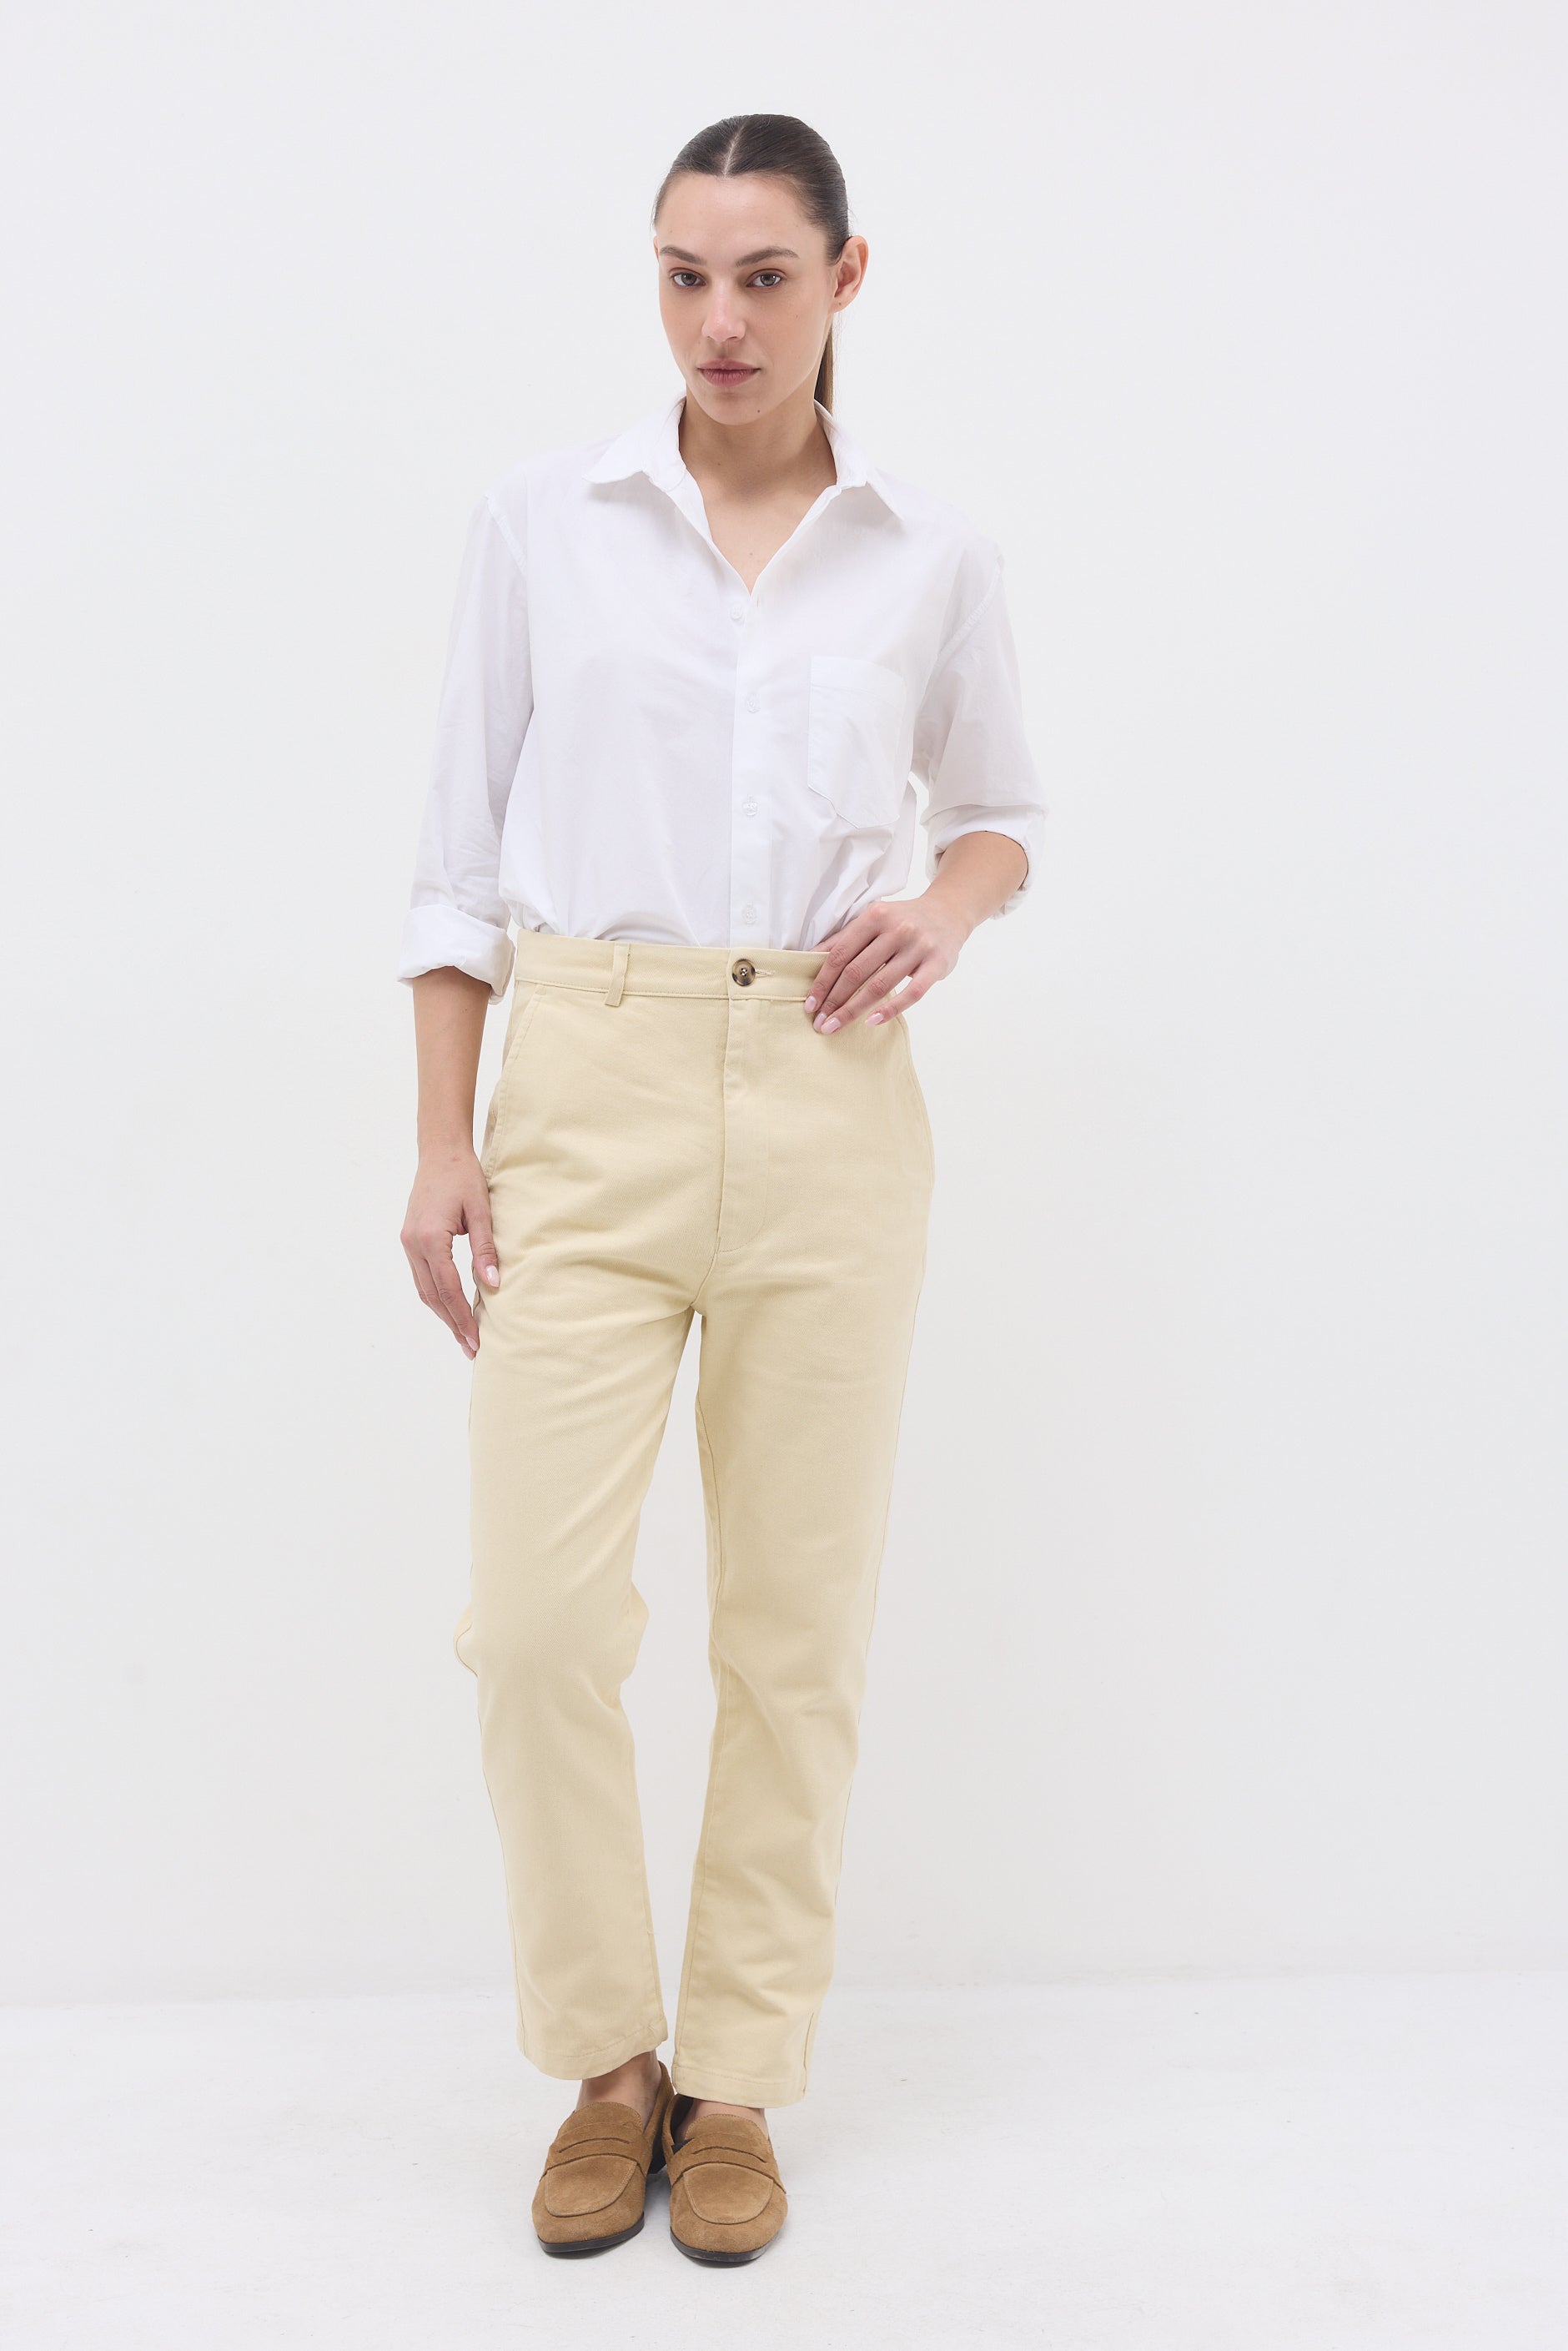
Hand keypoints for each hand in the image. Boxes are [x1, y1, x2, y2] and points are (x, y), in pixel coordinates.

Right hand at [401, 1145, 498, 1357]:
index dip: (462, 1317)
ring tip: (462, 1335)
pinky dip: (435, 1296)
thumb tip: (493, 1286)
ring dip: (442, 1313)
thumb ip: (485, 1249)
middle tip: (470, 1348)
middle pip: (432, 1296)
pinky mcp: (409, 1240)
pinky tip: (450, 1307)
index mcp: (430, 1238)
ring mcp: (407, 1243)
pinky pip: (421, 1276)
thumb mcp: (481, 1211)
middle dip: (452, 1324)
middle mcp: (413, 1244)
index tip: (475, 1340)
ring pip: (423, 1289)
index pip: (447, 1289)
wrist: (440, 1153)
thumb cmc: (463, 1177)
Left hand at [804, 892, 970, 1032]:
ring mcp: (918, 947)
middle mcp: (897, 929)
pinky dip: (890, 1010)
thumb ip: (846, 938)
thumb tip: (809, 959)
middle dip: (834, 1000)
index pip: (840, 954)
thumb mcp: (874, 919)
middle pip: (856, 971)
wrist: (948, 913)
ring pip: (880, 985)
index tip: (811, 1004)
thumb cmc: (903, 920)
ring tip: (836, 1026)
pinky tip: (871, 1022)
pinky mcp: (937, 964)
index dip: (823, 981)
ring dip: (854, 1010)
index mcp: (875, 916)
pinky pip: (912, 993)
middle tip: (820, 1022)